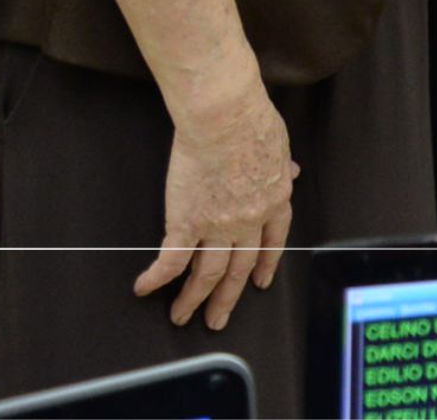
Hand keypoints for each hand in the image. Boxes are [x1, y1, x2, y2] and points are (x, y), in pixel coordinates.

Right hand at [138, 83, 297, 327]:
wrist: (225, 118)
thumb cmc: (252, 122)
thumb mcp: (280, 146)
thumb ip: (282, 168)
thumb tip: (292, 173)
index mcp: (274, 201)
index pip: (272, 241)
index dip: (265, 262)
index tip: (259, 281)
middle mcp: (248, 221)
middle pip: (238, 267)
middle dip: (228, 297)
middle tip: (218, 319)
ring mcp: (217, 225)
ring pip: (206, 273)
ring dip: (193, 299)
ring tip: (182, 316)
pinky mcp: (186, 222)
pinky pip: (170, 258)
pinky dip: (156, 277)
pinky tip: (144, 288)